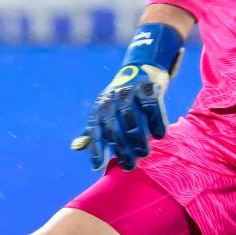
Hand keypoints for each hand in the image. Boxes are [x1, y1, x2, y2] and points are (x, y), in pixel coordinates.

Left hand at [71, 22, 184, 171]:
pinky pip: (152, 107)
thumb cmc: (121, 98)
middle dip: (122, 149)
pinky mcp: (150, 87)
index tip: (97, 167)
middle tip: (130, 166)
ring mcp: (131, 92)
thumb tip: (75, 148)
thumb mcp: (104, 112)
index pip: (95, 129)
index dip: (95, 147)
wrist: (143, 67)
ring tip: (144, 153)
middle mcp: (113, 98)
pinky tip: (160, 135)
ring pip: (132, 118)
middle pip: (114, 127)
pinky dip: (157, 122)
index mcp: (101, 106)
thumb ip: (92, 131)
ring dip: (138, 139)